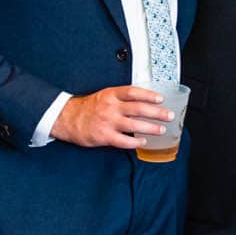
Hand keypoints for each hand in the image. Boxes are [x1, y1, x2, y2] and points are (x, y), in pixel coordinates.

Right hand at [52, 85, 169, 148]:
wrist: (67, 118)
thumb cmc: (88, 108)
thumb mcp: (104, 96)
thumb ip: (122, 98)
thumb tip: (143, 100)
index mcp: (111, 95)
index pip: (133, 92)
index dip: (149, 95)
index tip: (161, 98)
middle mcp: (111, 107)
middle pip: (138, 108)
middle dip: (157, 113)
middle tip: (169, 116)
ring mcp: (108, 122)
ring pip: (134, 124)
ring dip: (151, 128)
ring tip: (161, 129)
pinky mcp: (104, 136)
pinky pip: (123, 140)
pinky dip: (135, 142)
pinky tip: (143, 142)